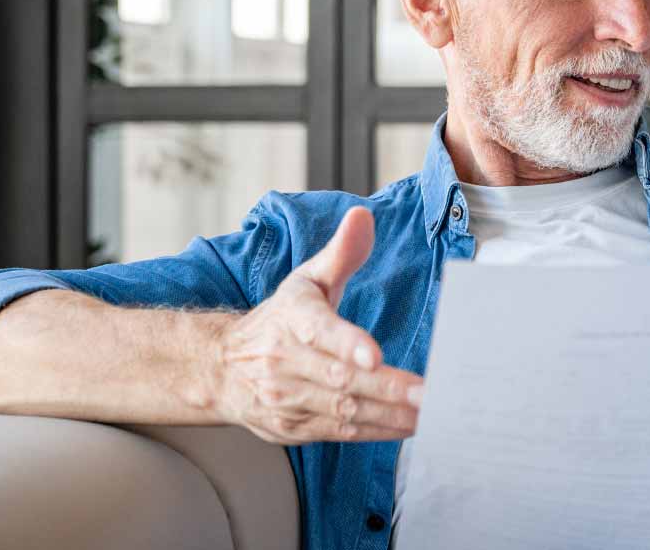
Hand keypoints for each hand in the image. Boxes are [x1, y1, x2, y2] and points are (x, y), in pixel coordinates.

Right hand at [214, 207, 423, 443]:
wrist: (221, 367)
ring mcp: (286, 397)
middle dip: (386, 388)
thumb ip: (341, 253)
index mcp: (292, 318)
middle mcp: (284, 360)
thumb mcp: (306, 280)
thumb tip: (363, 216)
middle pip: (340, 377)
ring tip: (427, 413)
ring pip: (341, 409)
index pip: (319, 330)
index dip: (347, 343)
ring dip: (387, 415)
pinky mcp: (291, 427)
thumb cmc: (280, 319)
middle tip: (428, 393)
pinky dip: (374, 431)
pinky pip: (338, 432)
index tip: (374, 354)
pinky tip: (405, 426)